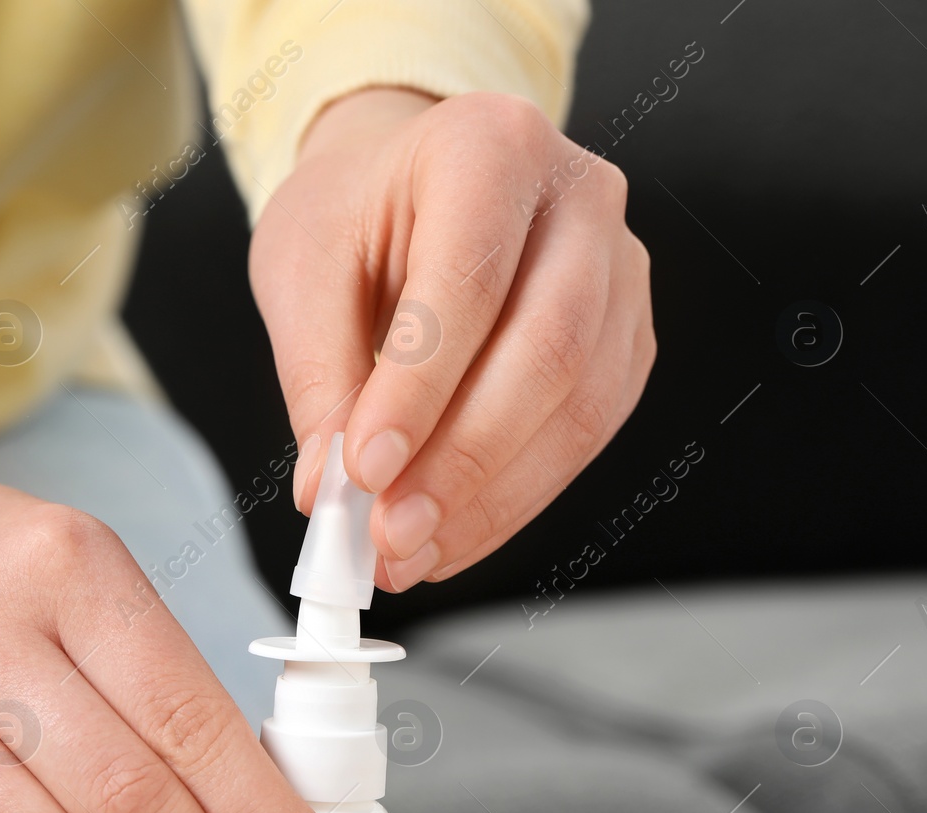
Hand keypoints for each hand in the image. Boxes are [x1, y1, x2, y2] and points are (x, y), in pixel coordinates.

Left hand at [250, 88, 655, 590]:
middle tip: (389, 536)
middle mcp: (579, 199)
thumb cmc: (356, 211)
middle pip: (548, 351)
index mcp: (491, 147)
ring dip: (491, 500)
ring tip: (409, 551)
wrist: (404, 187)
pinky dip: (514, 498)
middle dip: (462, 463)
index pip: (469, 285)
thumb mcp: (302, 267)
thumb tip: (331, 490)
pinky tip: (452, 532)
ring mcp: (619, 270)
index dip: (419, 392)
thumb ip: (317, 376)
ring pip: (580, 407)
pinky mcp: (624, 339)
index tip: (363, 472)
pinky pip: (586, 434)